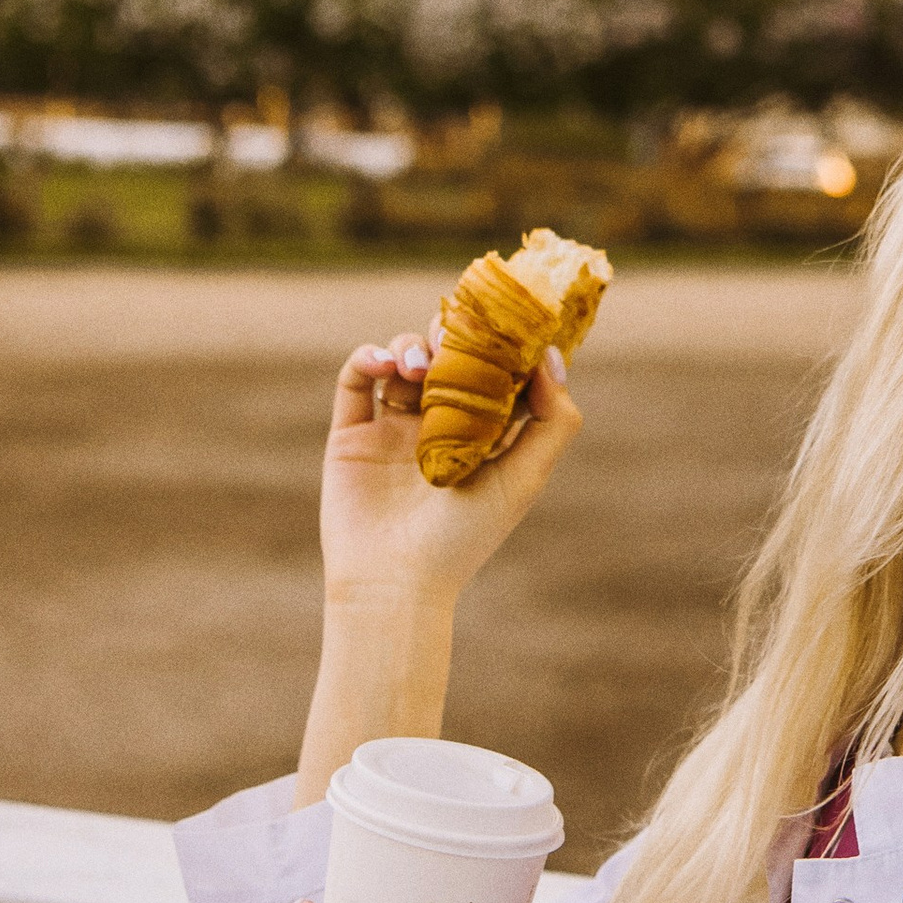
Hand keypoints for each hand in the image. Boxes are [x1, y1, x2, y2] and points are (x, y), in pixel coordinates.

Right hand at [317, 332, 580, 616]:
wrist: (393, 582)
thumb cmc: (464, 538)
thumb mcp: (524, 480)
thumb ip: (552, 422)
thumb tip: (551, 358)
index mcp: (482, 436)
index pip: (494, 373)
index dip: (500, 343)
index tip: (505, 319)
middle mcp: (437, 428)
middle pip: (445, 357)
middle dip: (451, 335)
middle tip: (454, 334)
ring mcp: (393, 429)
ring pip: (403, 361)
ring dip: (412, 346)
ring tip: (420, 366)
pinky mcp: (351, 435)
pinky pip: (355, 381)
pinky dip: (366, 358)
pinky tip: (384, 363)